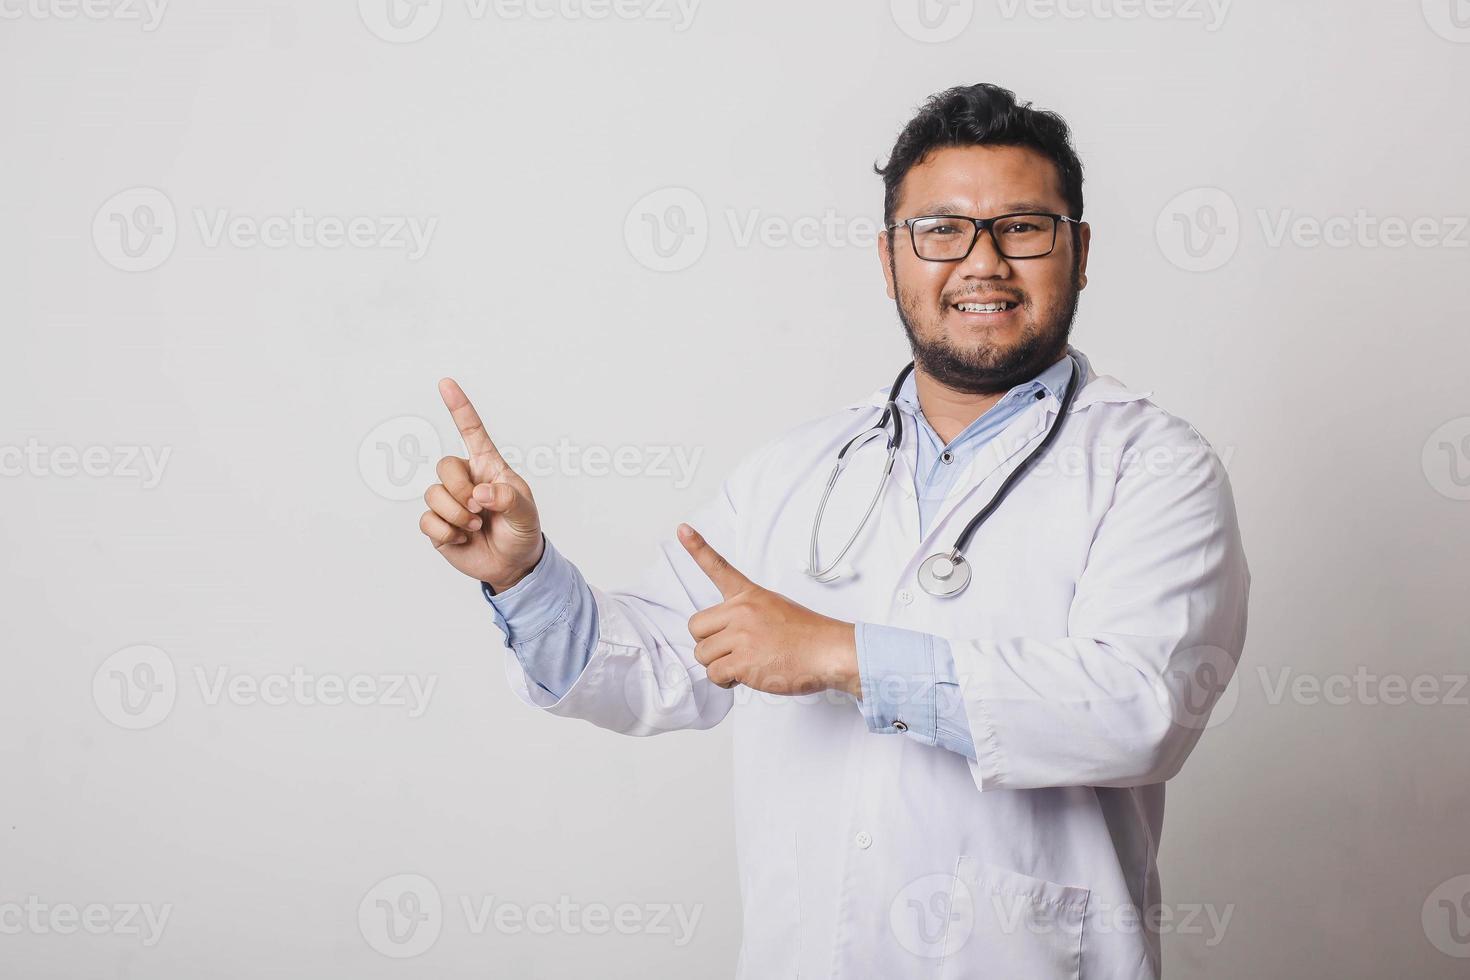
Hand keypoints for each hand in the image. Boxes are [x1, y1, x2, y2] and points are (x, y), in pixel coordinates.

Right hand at [419, 378, 543, 590]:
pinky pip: (427, 520)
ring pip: (433, 494)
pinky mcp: (437, 524)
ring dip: (456, 516)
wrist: (513, 565)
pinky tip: (461, 539)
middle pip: (445, 466)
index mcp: (488, 467)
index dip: (459, 407)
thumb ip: (508, 499)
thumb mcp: (526, 514)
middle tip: (479, 511)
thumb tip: (479, 493)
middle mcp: (465, 479)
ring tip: (474, 527)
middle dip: (461, 491)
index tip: (446, 383)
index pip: (471, 432)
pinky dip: (446, 533)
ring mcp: (449, 501)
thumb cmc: (522, 530)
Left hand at [679, 523, 859, 696]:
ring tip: (747, 663)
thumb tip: (725, 636)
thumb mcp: (775, 608)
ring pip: (702, 654)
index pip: (719, 568)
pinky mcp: (743, 661)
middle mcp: (742, 611)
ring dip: (719, 665)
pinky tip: (748, 675)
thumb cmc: (807, 636)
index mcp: (749, 596)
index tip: (682, 529)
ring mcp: (741, 635)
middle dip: (709, 643)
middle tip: (732, 650)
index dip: (697, 547)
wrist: (828, 653)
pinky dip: (727, 680)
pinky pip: (715, 673)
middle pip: (696, 628)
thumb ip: (746, 614)